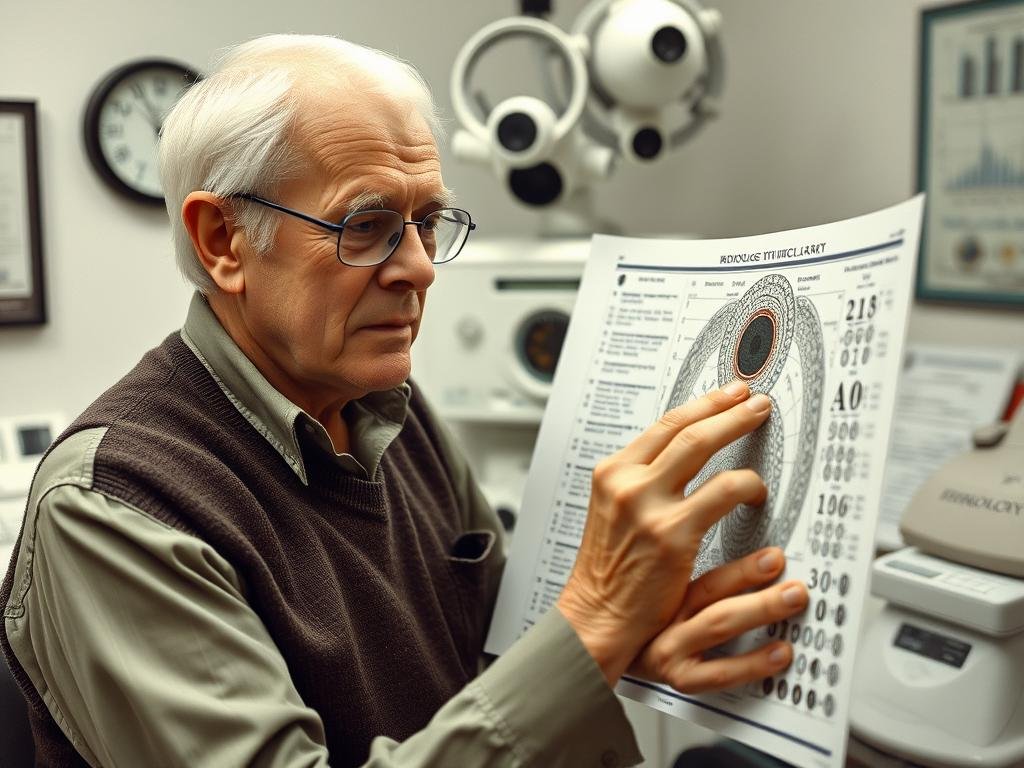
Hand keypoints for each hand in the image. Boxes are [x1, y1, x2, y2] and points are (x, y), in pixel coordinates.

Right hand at [557, 381, 791, 683]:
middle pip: (685, 429)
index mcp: (611, 474)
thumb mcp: (613, 513)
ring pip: (703, 449)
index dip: (701, 405)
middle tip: (754, 401)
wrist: (596, 618)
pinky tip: (756, 491)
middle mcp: (626, 484)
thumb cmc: (608, 572)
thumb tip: (680, 458)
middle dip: (726, 409)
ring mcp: (648, 507)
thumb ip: (641, 484)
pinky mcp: (672, 534)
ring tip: (761, 428)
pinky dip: (747, 484)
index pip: (663, 425)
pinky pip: (723, 492)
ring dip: (739, 430)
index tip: (728, 395)